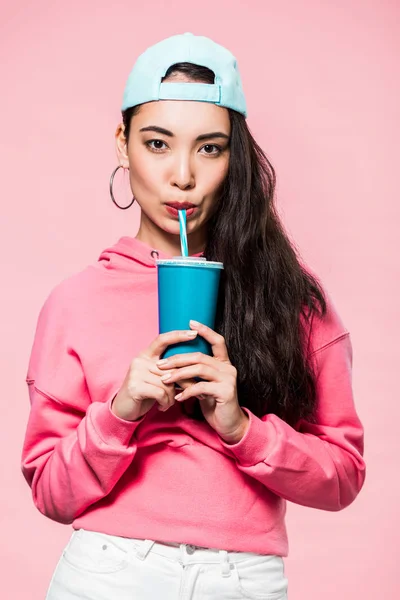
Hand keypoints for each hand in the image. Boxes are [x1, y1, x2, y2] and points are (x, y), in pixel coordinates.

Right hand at [111, 329, 198, 420]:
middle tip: (197, 393)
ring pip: (168, 382)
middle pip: (172, 367)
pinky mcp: (135, 386)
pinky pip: (161, 393)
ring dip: (172, 397)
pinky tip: (162, 407)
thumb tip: (195, 367)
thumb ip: (170, 370)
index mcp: (146, 355)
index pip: (162, 339)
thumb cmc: (146, 393)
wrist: (124, 410)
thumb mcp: (157, 378)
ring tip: (169, 403)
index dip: (178, 335)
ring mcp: (136, 372)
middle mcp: (140, 360)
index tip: (194, 333)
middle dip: (186, 382)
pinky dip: (166, 402)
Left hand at [156, 320, 248, 443]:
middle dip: (178, 359)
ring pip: (200, 369)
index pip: (218, 341)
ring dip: (179, 374)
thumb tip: (172, 365)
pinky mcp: (226, 392)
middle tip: (160, 364)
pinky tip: (178, 396)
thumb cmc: (213, 403)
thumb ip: (194, 374)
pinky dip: (187, 391)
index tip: (190, 322)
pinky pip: (202, 387)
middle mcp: (228, 368)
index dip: (205, 330)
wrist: (228, 424)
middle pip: (200, 356)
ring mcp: (229, 379)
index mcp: (224, 363)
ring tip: (165, 379)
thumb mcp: (203, 385)